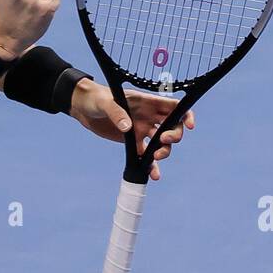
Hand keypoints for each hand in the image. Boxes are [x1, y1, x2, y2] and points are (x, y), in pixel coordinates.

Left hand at [67, 79, 195, 180]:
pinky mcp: (133, 142)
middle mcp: (148, 116)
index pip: (173, 105)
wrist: (83, 108)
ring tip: (155, 158)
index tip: (189, 126)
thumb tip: (128, 127)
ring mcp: (142, 130)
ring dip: (164, 152)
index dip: (185, 114)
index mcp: (147, 102)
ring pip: (162, 143)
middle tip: (162, 142)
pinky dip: (151, 166)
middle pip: (172, 126)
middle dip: (174, 136)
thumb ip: (116, 112)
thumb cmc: (95, 97)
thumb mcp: (105, 102)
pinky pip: (146, 155)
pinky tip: (153, 175)